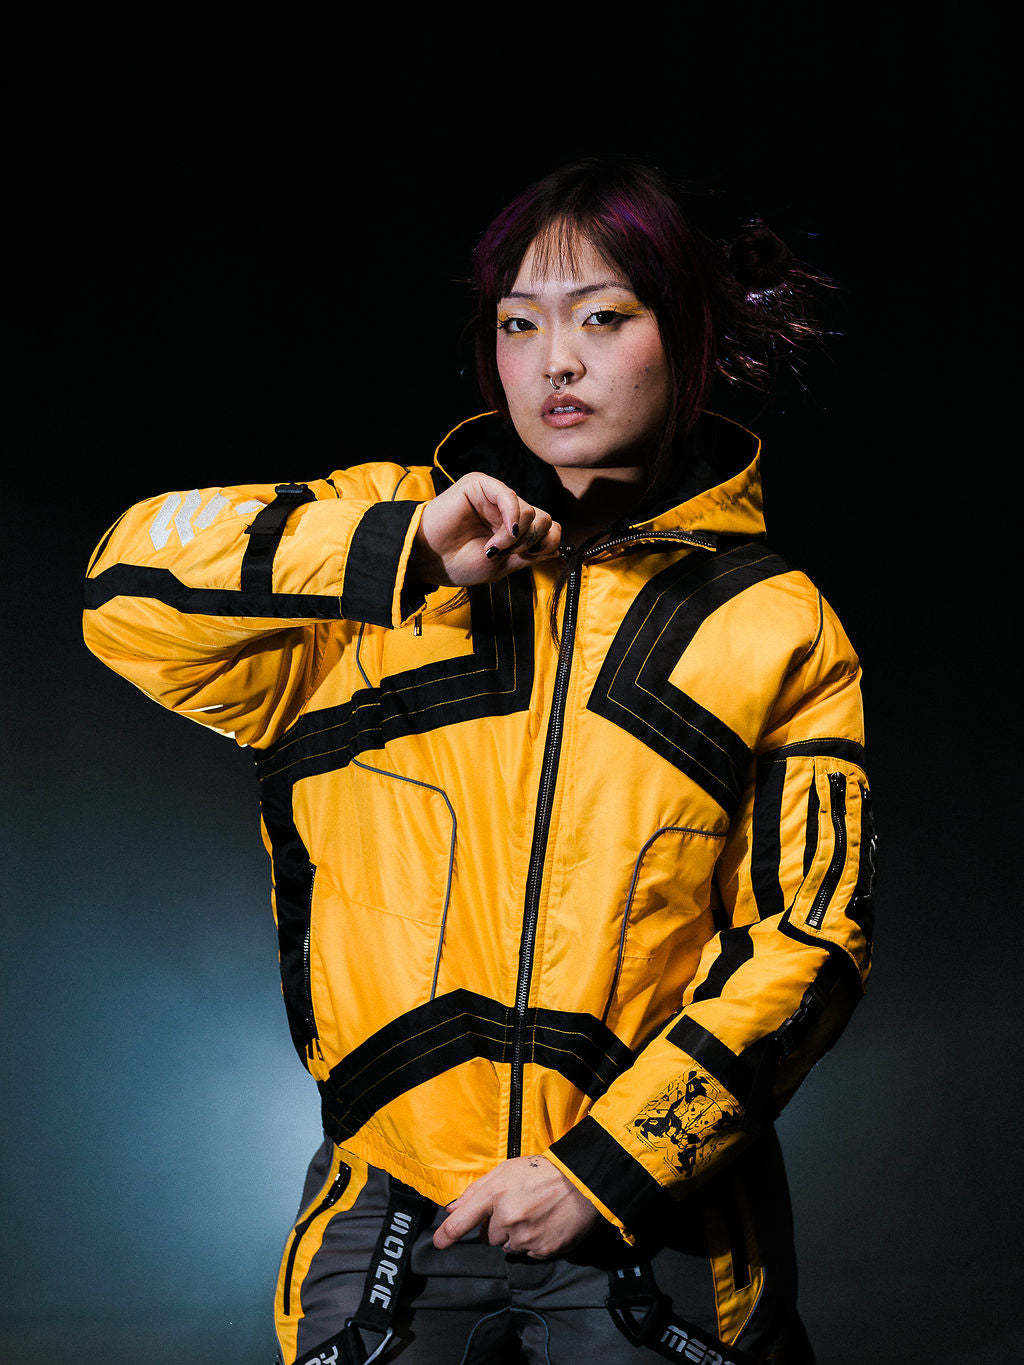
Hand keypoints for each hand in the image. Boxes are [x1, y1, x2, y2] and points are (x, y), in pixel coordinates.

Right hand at [411, 473, 562, 587]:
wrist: (430, 561)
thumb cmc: (459, 563)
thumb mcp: (504, 565)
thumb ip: (530, 554)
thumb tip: (557, 547)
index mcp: (515, 527)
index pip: (550, 529)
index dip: (544, 545)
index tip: (523, 559)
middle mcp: (509, 510)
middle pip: (546, 519)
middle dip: (531, 542)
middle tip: (505, 553)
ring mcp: (496, 496)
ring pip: (531, 511)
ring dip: (516, 537)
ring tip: (492, 548)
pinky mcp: (481, 486)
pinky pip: (510, 496)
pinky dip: (510, 521)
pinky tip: (498, 539)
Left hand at [432, 1155, 599, 1258]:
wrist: (582, 1183)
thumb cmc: (541, 1172)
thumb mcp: (506, 1170)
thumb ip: (476, 1190)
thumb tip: (452, 1209)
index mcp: (496, 1195)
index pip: (463, 1220)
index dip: (447, 1234)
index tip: (438, 1243)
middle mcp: (508, 1218)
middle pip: (487, 1237)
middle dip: (496, 1227)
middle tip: (516, 1209)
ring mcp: (525, 1237)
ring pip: (507, 1247)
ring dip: (514, 1236)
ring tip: (533, 1215)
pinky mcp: (542, 1251)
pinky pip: (527, 1253)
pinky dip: (532, 1243)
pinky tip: (544, 1225)